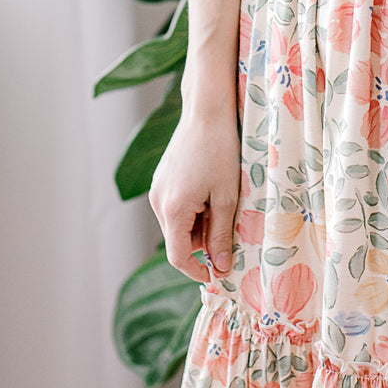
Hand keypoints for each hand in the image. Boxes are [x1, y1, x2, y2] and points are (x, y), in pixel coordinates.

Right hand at [148, 100, 240, 283]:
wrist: (206, 112)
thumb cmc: (221, 151)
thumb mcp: (227, 197)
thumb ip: (221, 235)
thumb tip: (221, 267)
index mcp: (173, 211)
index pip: (178, 257)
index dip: (198, 271)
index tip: (219, 274)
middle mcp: (158, 202)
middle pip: (178, 240)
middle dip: (203, 244)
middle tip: (230, 230)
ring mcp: (157, 190)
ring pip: (177, 224)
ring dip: (199, 226)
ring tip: (222, 204)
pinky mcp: (161, 180)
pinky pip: (175, 207)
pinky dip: (192, 210)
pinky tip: (211, 191)